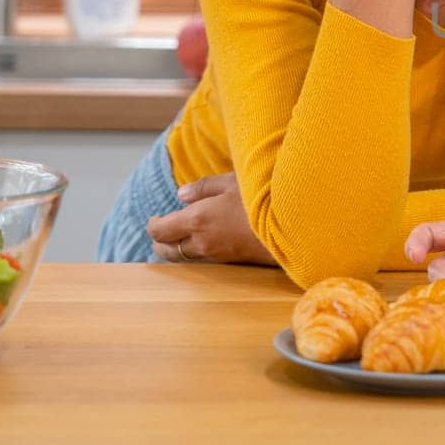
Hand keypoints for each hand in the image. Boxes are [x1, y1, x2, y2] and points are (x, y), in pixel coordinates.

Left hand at [148, 173, 276, 265]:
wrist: (292, 226)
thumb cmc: (262, 198)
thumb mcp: (233, 182)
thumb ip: (204, 188)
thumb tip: (181, 195)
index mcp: (197, 219)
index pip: (160, 230)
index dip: (153, 225)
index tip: (155, 217)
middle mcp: (202, 242)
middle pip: (167, 251)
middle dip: (159, 242)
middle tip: (161, 231)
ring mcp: (217, 255)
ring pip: (184, 259)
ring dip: (177, 249)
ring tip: (180, 238)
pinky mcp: (231, 262)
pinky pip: (203, 261)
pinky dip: (195, 253)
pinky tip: (205, 242)